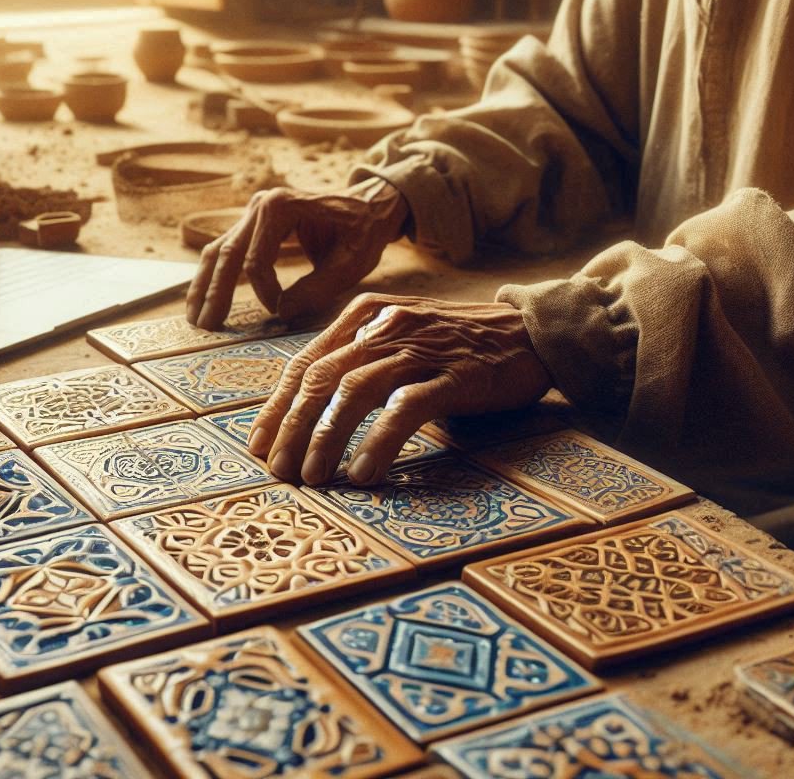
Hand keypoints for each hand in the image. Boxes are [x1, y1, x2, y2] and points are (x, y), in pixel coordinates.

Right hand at [184, 178, 408, 329]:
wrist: (369, 206)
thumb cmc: (363, 231)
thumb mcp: (351, 263)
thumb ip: (317, 289)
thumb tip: (282, 314)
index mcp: (283, 206)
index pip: (257, 259)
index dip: (264, 293)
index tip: (279, 313)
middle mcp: (261, 204)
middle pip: (227, 253)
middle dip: (215, 293)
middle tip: (205, 327)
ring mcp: (253, 211)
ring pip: (217, 250)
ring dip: (204, 286)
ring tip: (195, 319)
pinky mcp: (252, 223)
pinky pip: (226, 249)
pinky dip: (213, 275)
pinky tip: (203, 300)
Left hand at [247, 293, 552, 485]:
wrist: (533, 332)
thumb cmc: (459, 344)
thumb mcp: (399, 339)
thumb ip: (359, 363)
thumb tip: (309, 412)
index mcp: (365, 316)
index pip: (305, 363)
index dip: (277, 408)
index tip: (259, 446)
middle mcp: (386, 326)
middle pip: (320, 379)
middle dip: (292, 429)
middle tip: (280, 472)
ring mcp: (421, 349)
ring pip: (353, 392)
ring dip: (325, 438)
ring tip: (313, 478)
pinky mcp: (456, 375)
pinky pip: (405, 409)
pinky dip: (377, 442)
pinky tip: (362, 473)